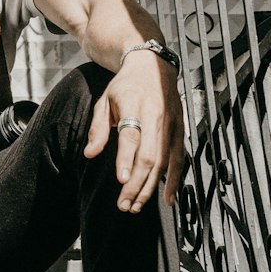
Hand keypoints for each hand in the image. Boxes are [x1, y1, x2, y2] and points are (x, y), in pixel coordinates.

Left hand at [83, 52, 184, 210]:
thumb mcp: (104, 100)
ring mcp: (171, 123)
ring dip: (151, 187)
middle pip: (150, 154)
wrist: (152, 66)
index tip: (122, 180)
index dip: (127, 159)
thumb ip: (97, 128)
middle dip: (137, 183)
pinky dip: (175, 180)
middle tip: (124, 205)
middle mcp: (155, 115)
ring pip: (164, 161)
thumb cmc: (125, 86)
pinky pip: (179, 158)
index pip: (131, 135)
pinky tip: (167, 198)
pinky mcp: (181, 129)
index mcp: (133, 104)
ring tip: (136, 205)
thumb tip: (89, 154)